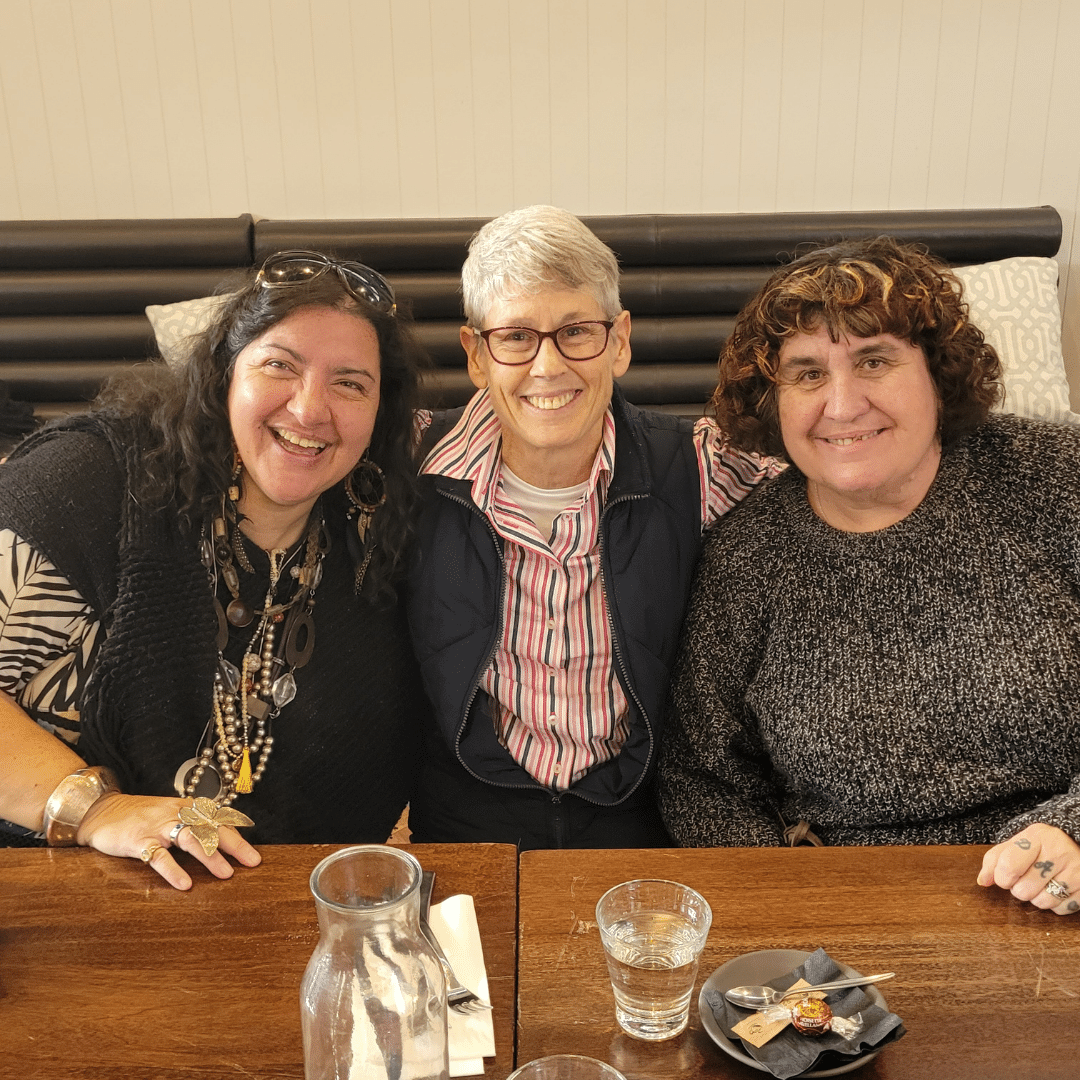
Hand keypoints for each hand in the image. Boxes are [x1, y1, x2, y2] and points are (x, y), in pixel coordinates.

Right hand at [76, 792, 260, 890]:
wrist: (101, 810)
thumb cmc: (140, 816)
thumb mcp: (169, 814)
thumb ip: (192, 824)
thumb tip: (220, 841)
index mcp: (187, 808)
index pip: (218, 820)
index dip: (238, 835)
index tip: (254, 853)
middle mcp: (177, 814)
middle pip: (211, 827)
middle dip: (234, 845)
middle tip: (252, 862)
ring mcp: (158, 827)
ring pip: (190, 838)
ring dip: (210, 856)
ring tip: (226, 874)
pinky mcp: (139, 841)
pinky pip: (159, 856)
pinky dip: (173, 870)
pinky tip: (185, 884)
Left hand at [977, 823, 1079, 915]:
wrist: (1074, 842)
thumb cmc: (1039, 846)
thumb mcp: (1015, 844)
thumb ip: (994, 860)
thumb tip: (983, 881)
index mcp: (1037, 837)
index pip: (1008, 866)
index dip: (1001, 877)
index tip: (1004, 876)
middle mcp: (1059, 853)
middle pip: (1023, 890)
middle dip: (1019, 888)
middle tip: (1026, 878)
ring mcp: (1076, 872)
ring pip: (1042, 902)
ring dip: (1036, 897)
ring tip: (1041, 883)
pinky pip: (1060, 909)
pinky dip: (1054, 904)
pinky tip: (1057, 888)